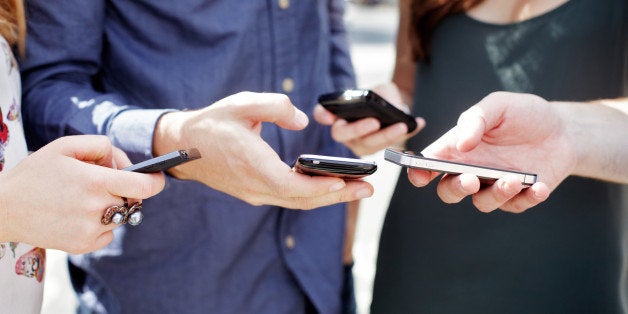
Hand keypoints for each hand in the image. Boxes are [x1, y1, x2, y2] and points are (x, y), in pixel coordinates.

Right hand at [0, 135, 164, 253]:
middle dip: (124, 190)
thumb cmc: (36, 173)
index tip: (158, 178)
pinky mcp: (82, 246)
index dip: (156, 182)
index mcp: (95, 182)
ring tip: (84, 199)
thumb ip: (101, 146)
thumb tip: (123, 164)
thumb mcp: (65, 146)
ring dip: (112, 207)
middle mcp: (96, 208)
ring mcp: (90, 230)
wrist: (3, 209)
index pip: (144, 187)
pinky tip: (79, 216)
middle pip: (133, 200)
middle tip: (100, 183)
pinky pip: (109, 235)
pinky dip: (101, 225)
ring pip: (121, 217)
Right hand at [153, 92, 373, 209]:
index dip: (319, 186)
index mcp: (253, 165)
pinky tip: (329, 187)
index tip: (345, 182)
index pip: (292, 184)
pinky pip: (288, 198)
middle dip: (337, 195)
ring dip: (328, 198)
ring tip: (357, 190)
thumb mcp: (242, 104)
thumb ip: (276, 107)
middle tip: (367, 190)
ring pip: (297, 202)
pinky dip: (312, 195)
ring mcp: (255, 193)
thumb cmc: (212, 123)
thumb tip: (303, 119)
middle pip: (302, 199)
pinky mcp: (255, 192)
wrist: (183, 146)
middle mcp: (256, 186)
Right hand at [313, 83, 424, 155]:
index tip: (328, 116)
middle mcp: (344, 132)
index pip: (322, 114)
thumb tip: (392, 105)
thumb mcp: (381, 89)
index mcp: (337, 114)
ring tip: (402, 126)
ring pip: (368, 145)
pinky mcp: (377, 150)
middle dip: (359, 129)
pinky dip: (407, 134)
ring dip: (386, 136)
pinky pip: (390, 145)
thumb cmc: (380, 97)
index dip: (323, 115)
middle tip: (375, 121)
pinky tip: (418, 123)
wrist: (394, 106)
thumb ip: (382, 94)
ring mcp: (359, 144)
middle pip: (344, 134)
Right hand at [407, 92, 576, 212]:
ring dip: (495, 195)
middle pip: (449, 191)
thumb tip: (461, 145)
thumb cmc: (524, 114)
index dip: (418, 172)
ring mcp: (494, 186)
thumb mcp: (499, 104)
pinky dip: (527, 198)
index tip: (420, 175)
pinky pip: (515, 206)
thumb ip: (476, 119)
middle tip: (471, 179)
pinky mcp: (519, 197)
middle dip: (455, 189)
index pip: (429, 164)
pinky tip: (538, 186)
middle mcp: (471, 170)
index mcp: (457, 149)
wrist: (563, 129)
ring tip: (514, 180)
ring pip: (482, 203)